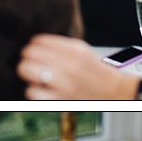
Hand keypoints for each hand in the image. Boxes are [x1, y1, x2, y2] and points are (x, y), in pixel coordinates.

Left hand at [17, 34, 136, 99]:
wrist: (115, 91)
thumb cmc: (96, 71)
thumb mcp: (82, 50)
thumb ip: (60, 45)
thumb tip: (35, 42)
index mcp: (74, 50)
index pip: (38, 40)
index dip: (33, 45)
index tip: (34, 49)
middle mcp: (68, 64)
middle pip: (28, 53)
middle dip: (28, 57)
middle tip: (31, 62)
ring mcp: (63, 83)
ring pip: (26, 70)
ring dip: (28, 72)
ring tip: (34, 75)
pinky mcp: (60, 99)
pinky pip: (32, 92)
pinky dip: (33, 91)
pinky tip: (40, 89)